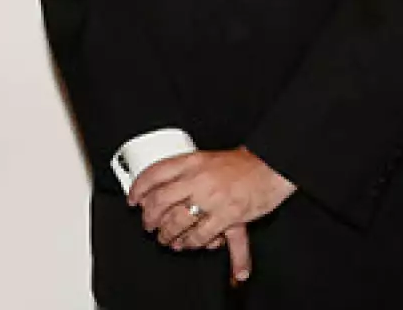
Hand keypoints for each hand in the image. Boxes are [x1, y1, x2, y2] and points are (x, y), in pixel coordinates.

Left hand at [130, 147, 293, 280]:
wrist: (270, 168)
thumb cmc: (240, 165)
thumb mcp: (206, 159)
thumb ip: (185, 171)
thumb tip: (161, 185)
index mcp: (191, 161)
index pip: (155, 173)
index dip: (138, 188)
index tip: (133, 199)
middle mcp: (198, 178)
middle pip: (161, 201)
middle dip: (150, 217)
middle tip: (148, 225)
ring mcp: (212, 198)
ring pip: (178, 221)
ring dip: (168, 234)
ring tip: (166, 239)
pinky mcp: (227, 216)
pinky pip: (201, 235)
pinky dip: (192, 243)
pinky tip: (188, 244)